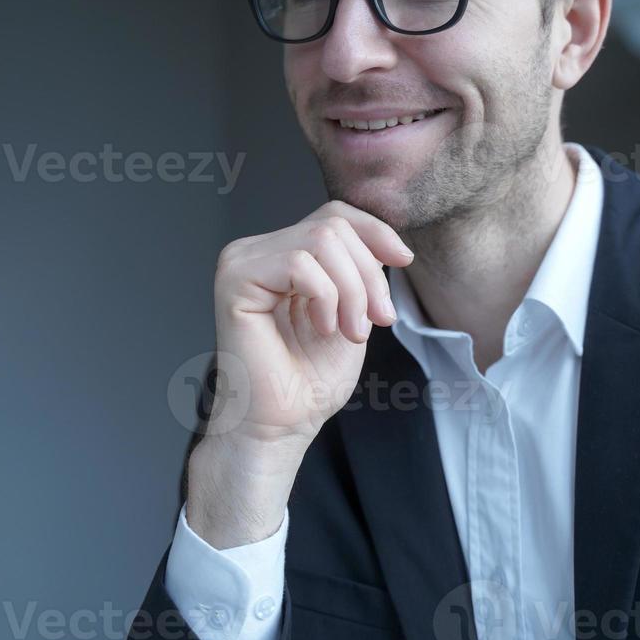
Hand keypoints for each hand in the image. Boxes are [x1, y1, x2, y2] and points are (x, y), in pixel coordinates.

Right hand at [186, 201, 412, 547]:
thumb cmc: (309, 379)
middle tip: (373, 322)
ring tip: (350, 331)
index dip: (375, 232)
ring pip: (321, 240)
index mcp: (282, 254)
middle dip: (367, 275)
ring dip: (351, 290)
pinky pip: (298, 262)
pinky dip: (325, 296)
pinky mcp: (235, 278)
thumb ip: (360, 270)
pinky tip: (321, 328)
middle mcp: (257, 250)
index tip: (404, 261)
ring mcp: (242, 261)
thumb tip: (387, 241)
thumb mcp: (352, 310)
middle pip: (333, 225)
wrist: (282, 425)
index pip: (334, 214)